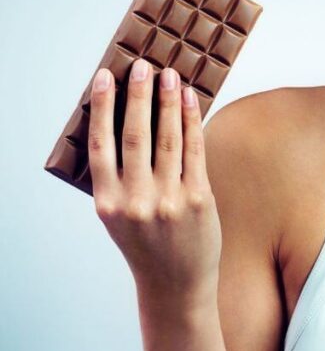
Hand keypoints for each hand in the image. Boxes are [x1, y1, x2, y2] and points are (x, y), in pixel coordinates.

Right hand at [88, 58, 221, 314]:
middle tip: (143, 65)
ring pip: (168, 138)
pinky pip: (195, 151)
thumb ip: (118, 178)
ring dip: (169, 102)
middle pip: (135, 134)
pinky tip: (191, 101)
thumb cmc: (146, 244)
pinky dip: (192, 122)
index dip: (101, 106)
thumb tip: (123, 122)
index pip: (100, 144)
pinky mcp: (198, 199)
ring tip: (170, 75)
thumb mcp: (118, 216)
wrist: (176, 285)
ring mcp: (169, 199)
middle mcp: (136, 199)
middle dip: (139, 95)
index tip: (103, 77)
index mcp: (108, 202)